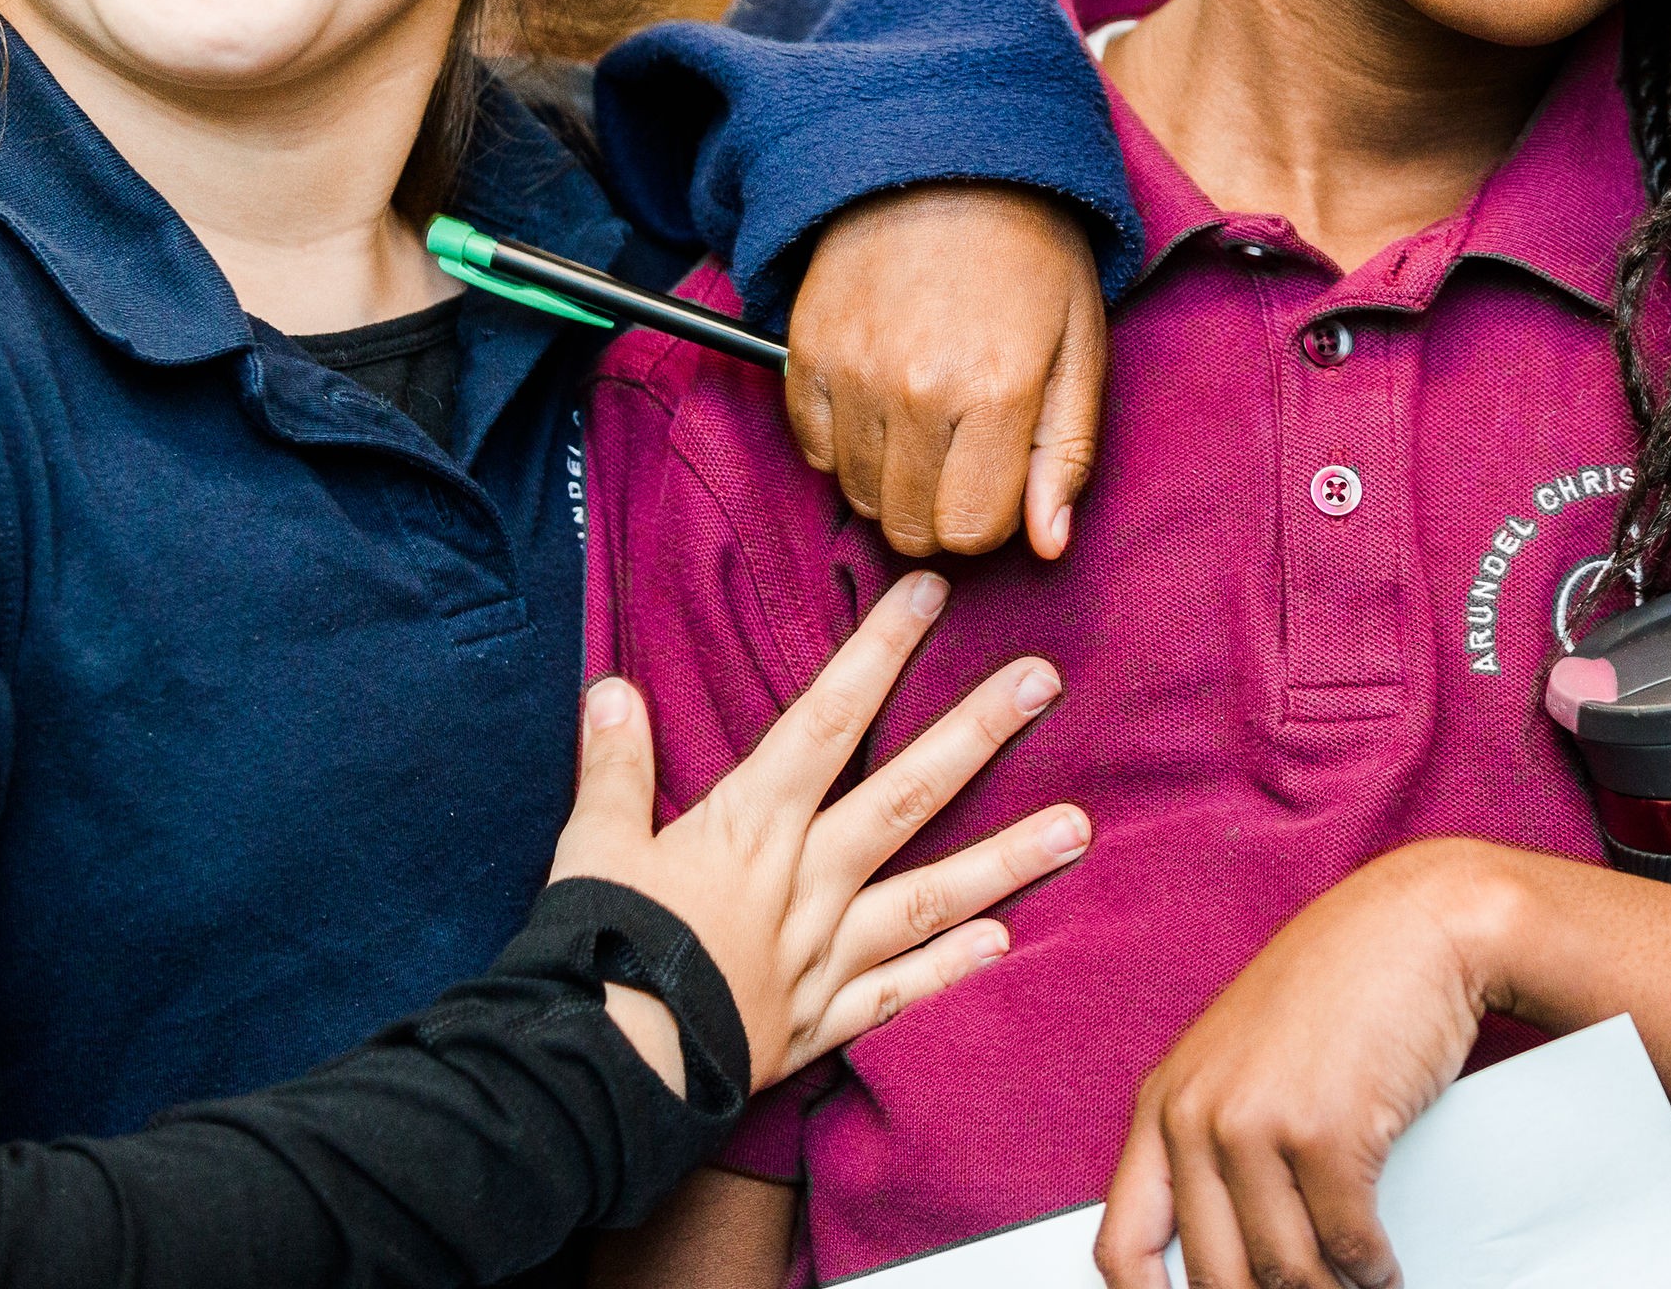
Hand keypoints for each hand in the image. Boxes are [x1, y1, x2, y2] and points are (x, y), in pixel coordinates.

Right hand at [553, 572, 1088, 1096]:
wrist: (601, 1076)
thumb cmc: (593, 955)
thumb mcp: (592, 850)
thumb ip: (614, 768)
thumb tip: (613, 689)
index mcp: (748, 828)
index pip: (824, 719)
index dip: (879, 651)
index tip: (931, 594)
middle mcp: (805, 881)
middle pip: (904, 793)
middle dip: (976, 732)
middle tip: (1044, 683)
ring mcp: (824, 953)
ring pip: (930, 895)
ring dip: (1007, 859)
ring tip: (1078, 827)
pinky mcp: (822, 1019)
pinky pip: (901, 990)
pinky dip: (953, 967)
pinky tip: (1004, 941)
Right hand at [786, 183, 1108, 560]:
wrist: (944, 164)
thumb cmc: (1029, 256)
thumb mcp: (1080, 346)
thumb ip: (1067, 452)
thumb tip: (1051, 544)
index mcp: (998, 390)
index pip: (974, 531)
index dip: (993, 516)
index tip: (1001, 472)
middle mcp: (918, 390)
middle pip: (912, 529)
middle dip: (944, 509)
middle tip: (965, 452)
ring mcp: (853, 372)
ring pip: (860, 497)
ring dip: (895, 478)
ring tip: (927, 418)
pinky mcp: (805, 353)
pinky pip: (813, 451)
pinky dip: (845, 444)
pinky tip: (882, 401)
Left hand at [1096, 841, 1519, 1288]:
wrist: (1414, 924)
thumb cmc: (1340, 985)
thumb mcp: (1243, 1057)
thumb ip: (1215, 1137)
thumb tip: (1229, 1244)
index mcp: (1164, 1103)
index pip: (1121, 1246)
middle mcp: (1196, 1117)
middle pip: (1213, 1275)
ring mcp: (1257, 1125)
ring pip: (1283, 1271)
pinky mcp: (1326, 1132)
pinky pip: (1345, 1242)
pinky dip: (1370, 1271)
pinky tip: (1381, 1270)